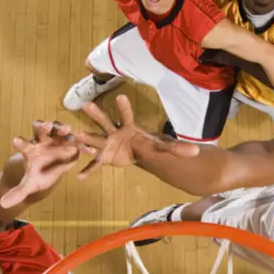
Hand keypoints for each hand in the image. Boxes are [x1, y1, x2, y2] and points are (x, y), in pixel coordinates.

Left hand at [0, 121, 87, 207]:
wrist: (52, 169)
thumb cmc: (39, 173)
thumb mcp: (29, 184)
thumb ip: (18, 192)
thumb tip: (2, 204)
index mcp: (30, 149)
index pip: (23, 144)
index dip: (20, 143)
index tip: (16, 141)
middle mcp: (43, 140)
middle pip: (41, 130)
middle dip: (43, 126)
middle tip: (44, 126)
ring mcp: (57, 139)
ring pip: (59, 130)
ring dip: (62, 128)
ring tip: (67, 130)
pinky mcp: (71, 143)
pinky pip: (77, 142)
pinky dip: (82, 145)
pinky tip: (88, 150)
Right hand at [74, 95, 199, 178]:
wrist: (140, 150)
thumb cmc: (151, 144)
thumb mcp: (165, 147)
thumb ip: (179, 149)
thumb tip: (197, 151)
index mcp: (130, 127)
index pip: (127, 115)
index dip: (124, 107)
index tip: (121, 96)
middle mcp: (115, 132)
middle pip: (105, 122)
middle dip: (97, 114)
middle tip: (87, 105)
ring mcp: (107, 143)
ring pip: (95, 139)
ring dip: (86, 138)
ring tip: (75, 136)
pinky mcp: (104, 156)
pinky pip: (95, 163)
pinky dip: (88, 170)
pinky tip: (80, 177)